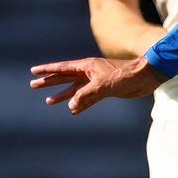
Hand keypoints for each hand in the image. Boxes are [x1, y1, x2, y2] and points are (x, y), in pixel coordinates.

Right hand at [29, 55, 165, 112]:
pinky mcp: (104, 91)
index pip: (62, 68)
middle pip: (64, 78)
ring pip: (75, 90)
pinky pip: (87, 99)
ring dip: (62, 95)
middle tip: (33, 85)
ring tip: (48, 102)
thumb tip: (71, 105)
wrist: (144, 77)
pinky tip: (73, 110)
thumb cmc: (125, 75)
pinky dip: (80, 104)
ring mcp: (96, 82)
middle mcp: (89, 73)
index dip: (47, 70)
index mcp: (86, 66)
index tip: (33, 71)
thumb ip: (86, 95)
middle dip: (49, 82)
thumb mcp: (103, 85)